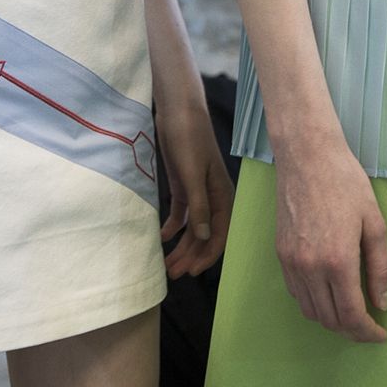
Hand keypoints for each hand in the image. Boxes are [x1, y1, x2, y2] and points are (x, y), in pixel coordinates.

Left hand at [156, 96, 233, 277]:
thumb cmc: (190, 140)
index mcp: (222, 197)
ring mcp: (198, 193)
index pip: (219, 234)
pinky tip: (163, 238)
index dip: (207, 256)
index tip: (192, 272)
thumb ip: (200, 207)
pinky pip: (182, 214)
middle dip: (191, 255)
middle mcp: (213, 199)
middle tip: (172, 274)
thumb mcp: (193, 175)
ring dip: (181, 246)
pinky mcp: (184, 186)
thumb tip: (205, 238)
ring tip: (167, 264)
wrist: (179, 113)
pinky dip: (173, 227)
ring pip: (193, 228)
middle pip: (204, 235)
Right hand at [274, 129, 386, 342]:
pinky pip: (295, 292)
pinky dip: (313, 302)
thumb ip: (380, 267)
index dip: (368, 332)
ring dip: (331, 319)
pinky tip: (328, 293)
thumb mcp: (374, 222)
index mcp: (338, 260)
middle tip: (369, 327)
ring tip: (351, 313)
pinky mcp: (280, 253)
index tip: (381, 334)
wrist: (306, 156)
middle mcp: (310, 267)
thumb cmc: (345, 183)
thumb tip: (381, 302)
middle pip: (329, 319)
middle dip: (352, 331)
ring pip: (310, 310)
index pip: (352, 315)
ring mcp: (291, 261)